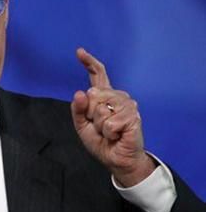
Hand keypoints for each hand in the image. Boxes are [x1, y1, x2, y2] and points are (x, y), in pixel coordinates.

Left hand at [70, 48, 155, 186]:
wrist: (116, 159)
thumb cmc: (101, 142)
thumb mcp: (82, 126)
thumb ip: (78, 110)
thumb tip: (80, 93)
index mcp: (103, 96)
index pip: (97, 75)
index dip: (89, 62)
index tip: (79, 51)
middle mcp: (117, 96)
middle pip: (93, 93)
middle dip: (90, 113)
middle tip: (99, 126)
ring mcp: (127, 104)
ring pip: (100, 108)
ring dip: (100, 125)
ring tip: (109, 131)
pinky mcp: (133, 116)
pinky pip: (109, 122)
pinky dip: (108, 133)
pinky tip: (117, 135)